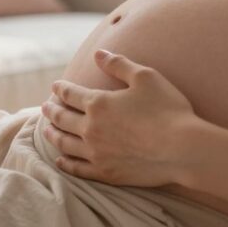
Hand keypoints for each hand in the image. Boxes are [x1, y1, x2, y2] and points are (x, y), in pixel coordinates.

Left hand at [41, 50, 197, 186]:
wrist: (182, 148)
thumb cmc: (167, 108)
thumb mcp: (145, 77)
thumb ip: (118, 64)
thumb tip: (98, 53)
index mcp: (98, 103)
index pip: (70, 94)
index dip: (60, 88)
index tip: (55, 86)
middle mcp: (91, 129)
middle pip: (62, 118)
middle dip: (51, 111)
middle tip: (45, 107)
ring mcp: (96, 153)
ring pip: (65, 144)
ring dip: (53, 135)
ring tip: (46, 130)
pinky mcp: (106, 173)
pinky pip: (77, 169)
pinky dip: (65, 163)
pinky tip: (60, 160)